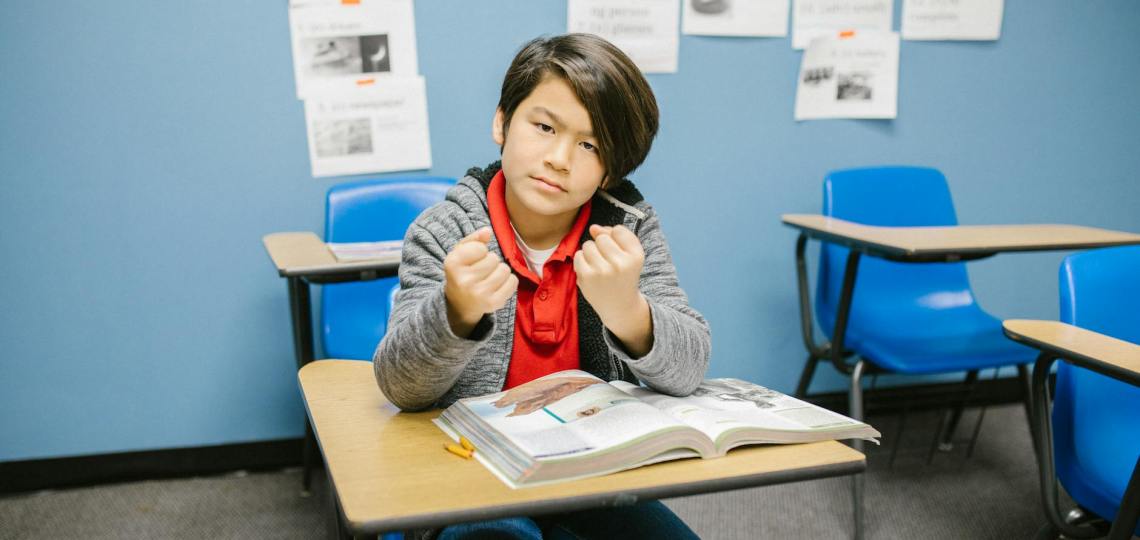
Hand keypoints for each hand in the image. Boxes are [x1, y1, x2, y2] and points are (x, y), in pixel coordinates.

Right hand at [444, 228, 517, 336]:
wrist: (460, 304)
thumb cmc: (462, 273)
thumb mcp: (460, 254)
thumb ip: (473, 239)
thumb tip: (487, 231)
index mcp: (452, 264)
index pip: (480, 248)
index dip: (479, 251)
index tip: (472, 260)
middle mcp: (464, 281)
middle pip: (494, 258)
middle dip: (490, 262)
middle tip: (481, 271)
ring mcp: (479, 294)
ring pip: (505, 270)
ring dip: (500, 271)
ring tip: (489, 278)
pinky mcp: (493, 303)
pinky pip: (513, 282)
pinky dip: (508, 281)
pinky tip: (497, 286)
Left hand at [574, 225, 652, 355]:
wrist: (619, 306)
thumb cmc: (624, 276)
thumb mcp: (630, 255)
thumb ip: (615, 235)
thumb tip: (593, 228)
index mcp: (636, 256)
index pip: (618, 230)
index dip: (615, 239)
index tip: (619, 252)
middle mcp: (621, 263)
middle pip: (601, 237)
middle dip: (602, 246)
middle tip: (608, 262)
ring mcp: (602, 271)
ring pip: (588, 245)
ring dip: (591, 252)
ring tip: (599, 266)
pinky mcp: (587, 277)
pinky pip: (578, 255)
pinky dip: (582, 261)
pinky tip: (591, 271)